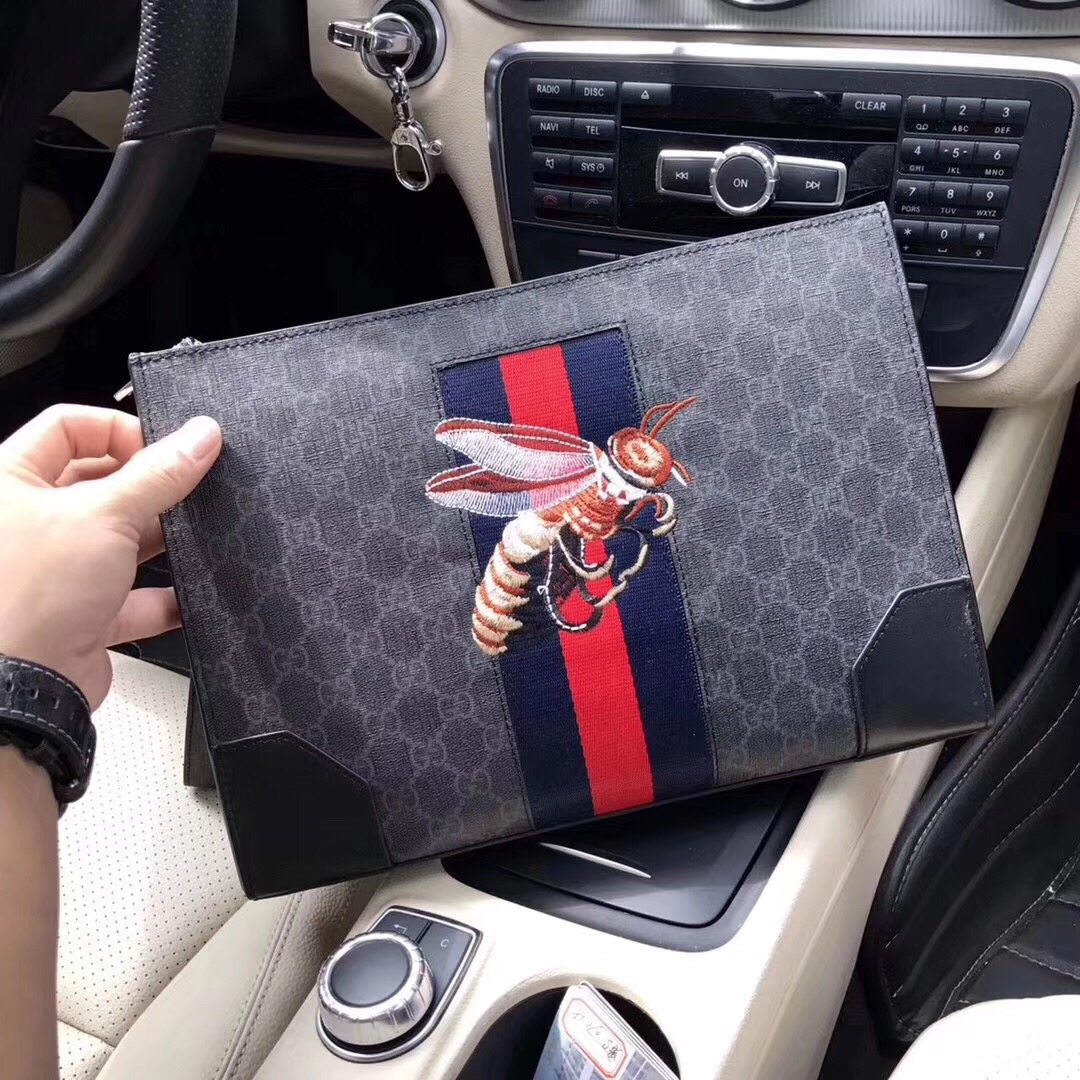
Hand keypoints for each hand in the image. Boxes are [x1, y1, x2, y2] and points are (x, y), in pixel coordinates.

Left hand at [0, 405, 221, 709]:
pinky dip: (161, 598)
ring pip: (119, 540)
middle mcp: (27, 522)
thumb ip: (160, 474)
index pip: (69, 427)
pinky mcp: (79, 614)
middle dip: (147, 491)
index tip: (164, 449)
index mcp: (10, 480)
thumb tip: (199, 436)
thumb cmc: (25, 597)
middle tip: (183, 493)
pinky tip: (186, 595)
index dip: (120, 431)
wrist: (20, 688)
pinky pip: (130, 597)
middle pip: (100, 484)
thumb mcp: (106, 515)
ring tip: (188, 539)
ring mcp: (54, 570)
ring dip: (157, 542)